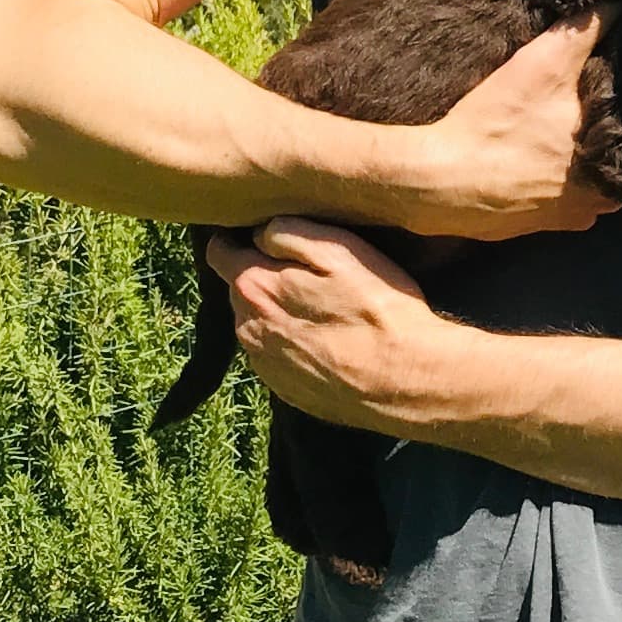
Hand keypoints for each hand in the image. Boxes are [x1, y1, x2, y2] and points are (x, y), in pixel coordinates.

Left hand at [204, 218, 471, 433]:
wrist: (403, 380)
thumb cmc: (376, 307)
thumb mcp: (339, 249)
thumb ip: (289, 232)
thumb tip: (259, 231)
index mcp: (254, 286)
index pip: (218, 252)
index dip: (238, 238)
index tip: (264, 235)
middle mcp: (247, 327)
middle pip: (239, 289)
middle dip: (261, 276)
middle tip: (305, 273)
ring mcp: (264, 364)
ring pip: (256, 324)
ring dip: (275, 313)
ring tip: (319, 309)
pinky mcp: (284, 390)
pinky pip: (274, 355)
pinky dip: (289, 344)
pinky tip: (324, 341)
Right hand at [401, 17, 611, 241]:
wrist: (442, 182)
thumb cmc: (497, 124)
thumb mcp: (541, 64)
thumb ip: (582, 33)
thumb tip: (619, 6)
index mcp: (611, 158)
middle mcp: (602, 196)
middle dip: (618, 144)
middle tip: (606, 116)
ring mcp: (573, 217)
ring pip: (599, 190)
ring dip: (593, 171)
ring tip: (579, 140)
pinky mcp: (544, 228)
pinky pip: (569, 209)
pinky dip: (565, 191)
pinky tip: (549, 169)